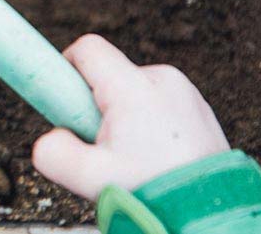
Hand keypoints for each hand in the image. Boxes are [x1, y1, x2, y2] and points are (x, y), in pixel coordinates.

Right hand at [32, 34, 230, 199]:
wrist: (211, 209)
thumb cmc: (155, 191)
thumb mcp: (89, 178)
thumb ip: (53, 153)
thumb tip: (49, 139)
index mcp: (133, 88)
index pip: (87, 50)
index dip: (65, 68)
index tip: (61, 100)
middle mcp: (162, 79)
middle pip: (108, 75)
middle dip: (95, 107)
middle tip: (102, 147)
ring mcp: (184, 91)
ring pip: (132, 91)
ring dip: (122, 118)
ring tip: (133, 158)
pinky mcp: (197, 106)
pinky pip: (156, 103)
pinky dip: (147, 125)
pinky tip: (154, 157)